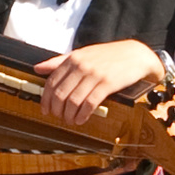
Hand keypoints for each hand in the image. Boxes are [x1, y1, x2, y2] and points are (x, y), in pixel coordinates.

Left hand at [35, 38, 166, 126]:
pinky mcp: (107, 84)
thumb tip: (37, 68)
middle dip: (56, 109)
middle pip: (60, 93)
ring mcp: (94, 75)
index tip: (45, 109)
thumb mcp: (83, 54)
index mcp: (73, 59)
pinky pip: (89, 103)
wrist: (137, 54)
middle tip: (58, 117)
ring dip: (69, 115)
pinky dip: (83, 115)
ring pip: (73, 100)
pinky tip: (81, 119)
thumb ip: (60, 61)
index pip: (51, 82)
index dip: (45, 99)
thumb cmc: (109, 55)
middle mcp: (81, 66)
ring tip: (70, 120)